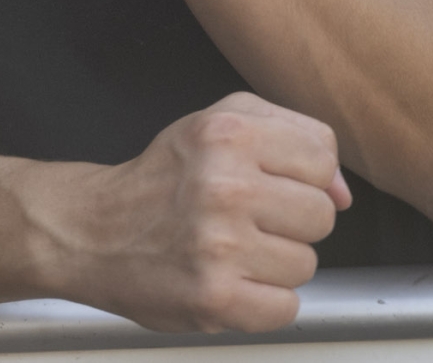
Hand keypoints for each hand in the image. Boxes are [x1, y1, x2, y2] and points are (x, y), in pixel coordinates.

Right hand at [33, 93, 349, 331]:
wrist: (90, 231)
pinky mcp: (215, 297)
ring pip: (306, 264)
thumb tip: (343, 192)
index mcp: (226, 133)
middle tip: (242, 219)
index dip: (299, 176)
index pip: (321, 159)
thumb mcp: (215, 125)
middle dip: (289, 222)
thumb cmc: (160, 180)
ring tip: (229, 250)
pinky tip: (228, 280)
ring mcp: (219, 245)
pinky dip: (262, 302)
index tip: (263, 182)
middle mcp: (223, 185)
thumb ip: (291, 135)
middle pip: (321, 215)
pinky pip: (286, 307)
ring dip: (273, 264)